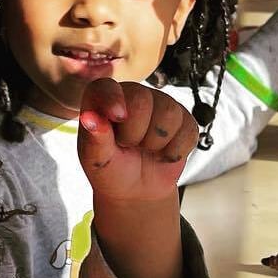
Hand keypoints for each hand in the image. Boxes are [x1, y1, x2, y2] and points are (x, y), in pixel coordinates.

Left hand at [78, 79, 198, 204]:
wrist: (137, 190)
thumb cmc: (111, 171)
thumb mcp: (97, 161)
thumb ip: (94, 139)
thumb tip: (89, 119)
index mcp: (104, 100)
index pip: (107, 87)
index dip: (113, 99)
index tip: (118, 118)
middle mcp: (133, 95)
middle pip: (142, 98)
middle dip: (135, 132)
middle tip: (128, 146)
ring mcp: (161, 104)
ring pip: (169, 112)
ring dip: (156, 142)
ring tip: (145, 149)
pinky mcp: (183, 119)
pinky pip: (188, 130)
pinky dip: (175, 151)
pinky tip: (163, 155)